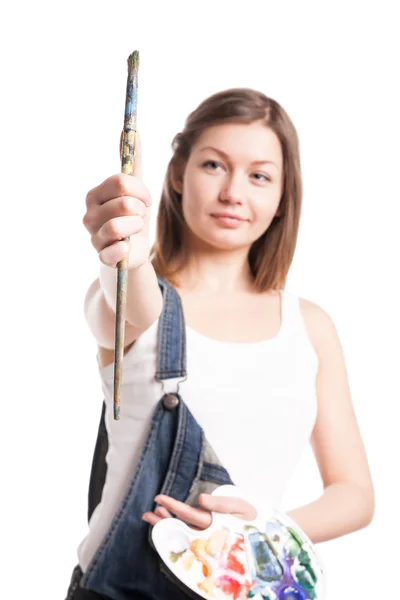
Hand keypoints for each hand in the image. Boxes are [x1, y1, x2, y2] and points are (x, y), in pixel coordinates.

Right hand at [82, 132, 151, 269]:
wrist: (133, 251)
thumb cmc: (133, 216)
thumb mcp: (136, 189)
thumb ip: (133, 162)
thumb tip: (132, 131)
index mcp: (95, 194)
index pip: (121, 182)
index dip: (141, 191)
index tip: (144, 199)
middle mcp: (89, 214)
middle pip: (123, 203)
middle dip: (140, 210)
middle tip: (139, 216)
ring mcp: (93, 236)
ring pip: (118, 226)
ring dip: (136, 227)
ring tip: (134, 230)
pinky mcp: (101, 257)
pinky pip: (114, 251)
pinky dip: (125, 249)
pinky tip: (126, 247)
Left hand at [142, 493, 256, 528]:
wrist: (266, 535)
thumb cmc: (253, 516)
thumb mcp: (240, 506)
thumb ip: (220, 503)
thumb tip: (201, 499)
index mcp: (213, 523)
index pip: (187, 514)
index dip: (172, 506)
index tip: (158, 498)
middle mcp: (207, 534)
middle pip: (179, 528)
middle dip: (161, 521)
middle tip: (146, 514)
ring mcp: (206, 539)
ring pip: (181, 534)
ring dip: (166, 525)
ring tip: (154, 516)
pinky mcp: (208, 541)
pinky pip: (187, 538)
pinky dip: (175, 531)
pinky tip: (168, 524)